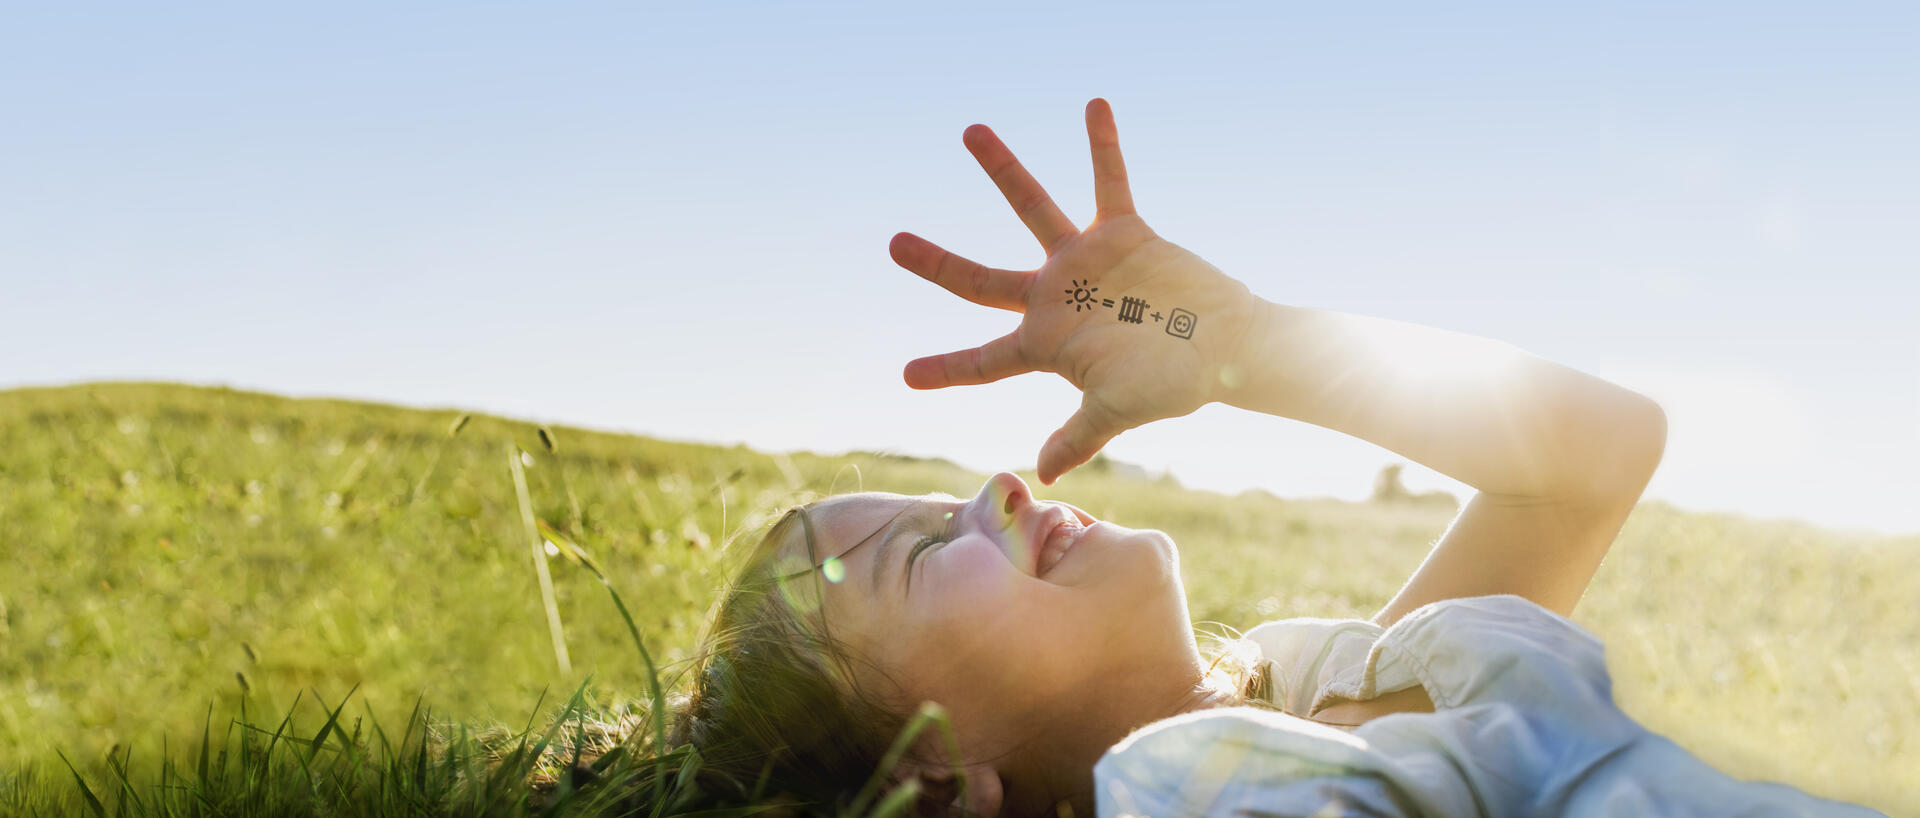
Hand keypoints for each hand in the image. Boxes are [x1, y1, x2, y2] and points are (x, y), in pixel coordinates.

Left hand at [892, 99, 1260, 483]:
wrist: (1228, 349)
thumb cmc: (1173, 385)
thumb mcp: (1119, 412)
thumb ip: (1080, 435)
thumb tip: (1045, 474)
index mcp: (1046, 345)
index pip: (984, 359)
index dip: (947, 367)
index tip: (906, 375)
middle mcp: (1055, 298)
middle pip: (979, 281)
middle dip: (937, 263)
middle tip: (893, 244)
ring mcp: (1086, 262)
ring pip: (1033, 209)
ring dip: (1003, 171)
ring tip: (970, 131)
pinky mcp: (1124, 234)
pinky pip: (1109, 181)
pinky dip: (1103, 146)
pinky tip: (1094, 104)